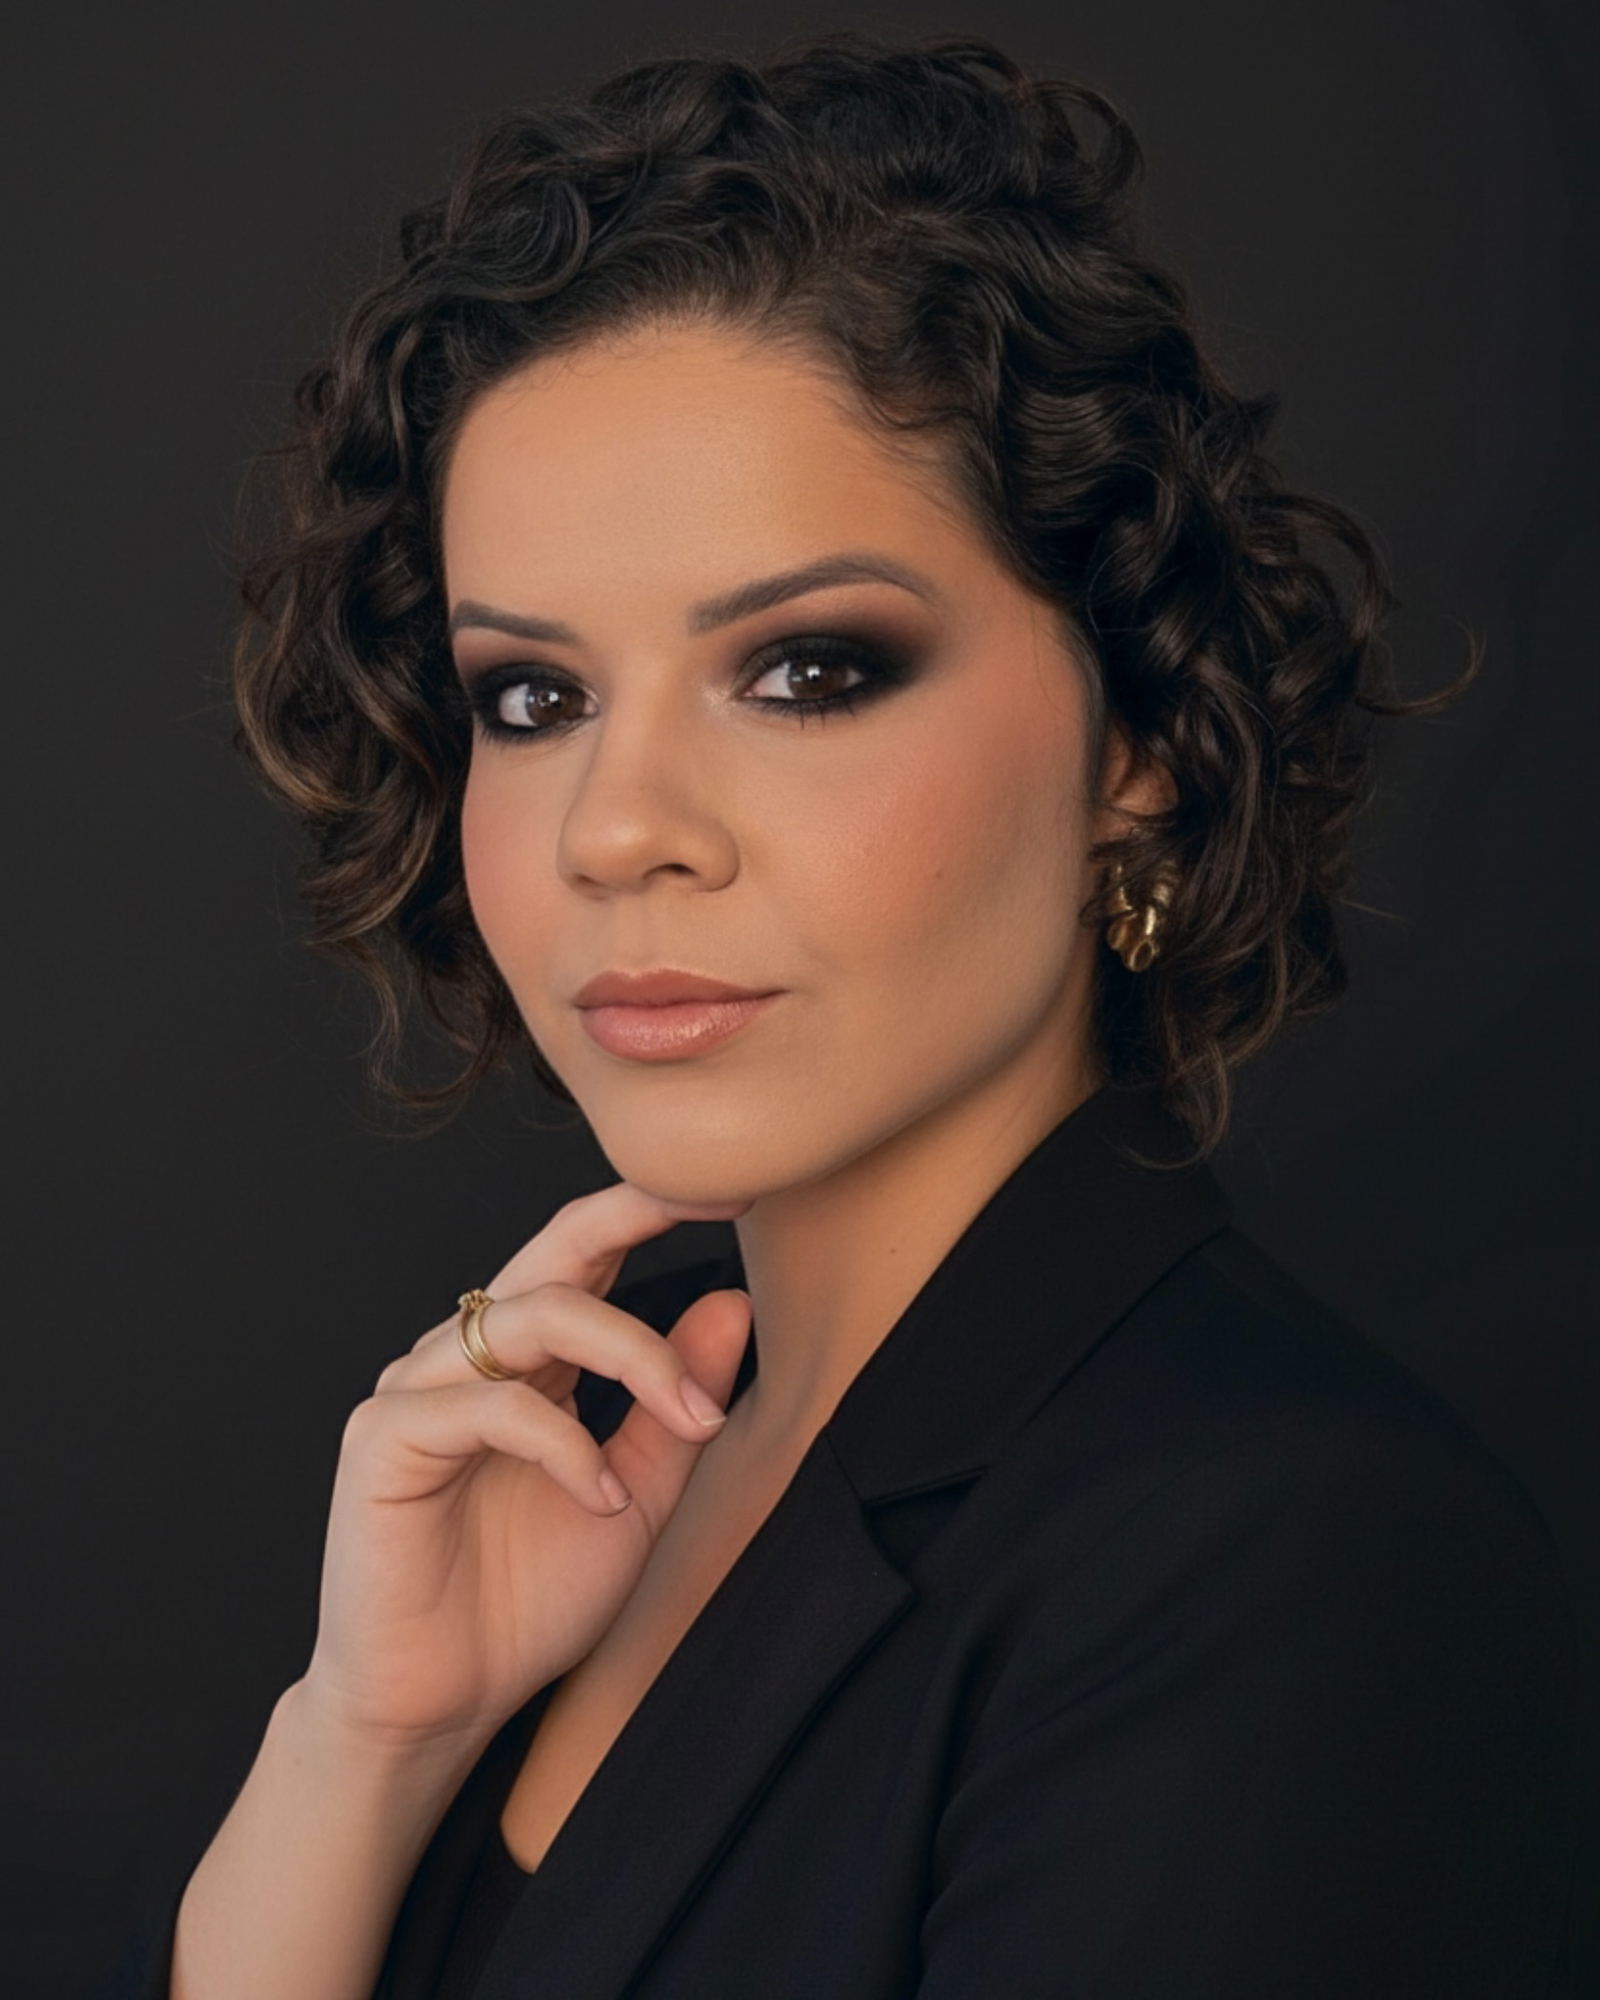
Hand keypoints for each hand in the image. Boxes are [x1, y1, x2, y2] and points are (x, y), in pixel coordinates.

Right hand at [295, 1180, 753, 1754]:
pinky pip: (490, 1405)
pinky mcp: (384, 1438)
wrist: (444, 1704)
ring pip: (534, 1316)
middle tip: (728, 1211)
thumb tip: (734, 1304)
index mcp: (526, 1361)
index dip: (650, 1211)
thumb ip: (675, 1405)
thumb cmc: (528, 1602)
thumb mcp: (638, 1496)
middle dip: (638, 1216)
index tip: (739, 1192)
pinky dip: (565, 1444)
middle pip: (555, 1253)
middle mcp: (468, 1355)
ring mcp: (419, 1388)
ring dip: (634, 1356)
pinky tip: (602, 1495)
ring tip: (690, 1421)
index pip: (585, 1255)